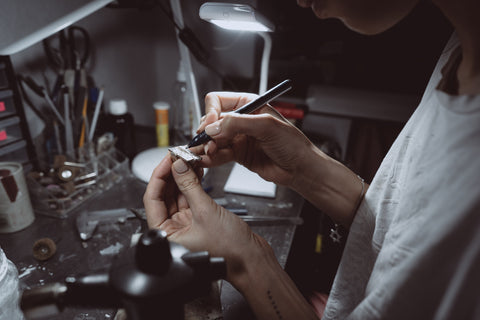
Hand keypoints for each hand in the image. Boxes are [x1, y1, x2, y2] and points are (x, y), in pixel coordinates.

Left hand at [143, 155, 264, 283]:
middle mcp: (173, 229)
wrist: (250, 260)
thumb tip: (178, 166)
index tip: (168, 159)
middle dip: (171, 173)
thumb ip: (190, 186)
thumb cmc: (229, 251)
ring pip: (177, 194)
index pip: (152, 198)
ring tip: (188, 160)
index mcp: (166, 234)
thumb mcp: (206, 212)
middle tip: (179, 156)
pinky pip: (190, 197)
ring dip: (182, 176)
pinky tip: (195, 171)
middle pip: (164, 194)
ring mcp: (186, 224)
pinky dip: (192, 183)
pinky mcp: (199, 219)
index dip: (159, 176)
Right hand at [196, 91, 316, 187]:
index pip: (218, 101)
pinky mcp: (237, 154)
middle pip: (212, 121)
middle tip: (208, 143)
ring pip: (213, 139)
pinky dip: (211, 158)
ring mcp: (238, 137)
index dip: (211, 112)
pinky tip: (209, 160)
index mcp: (249, 105)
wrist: (299, 168)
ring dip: (208, 146)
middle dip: (207, 132)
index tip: (211, 125)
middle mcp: (241, 120)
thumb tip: (214, 127)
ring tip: (209, 153)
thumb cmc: (292, 143)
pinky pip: (218, 154)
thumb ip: (238, 124)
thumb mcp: (266, 126)